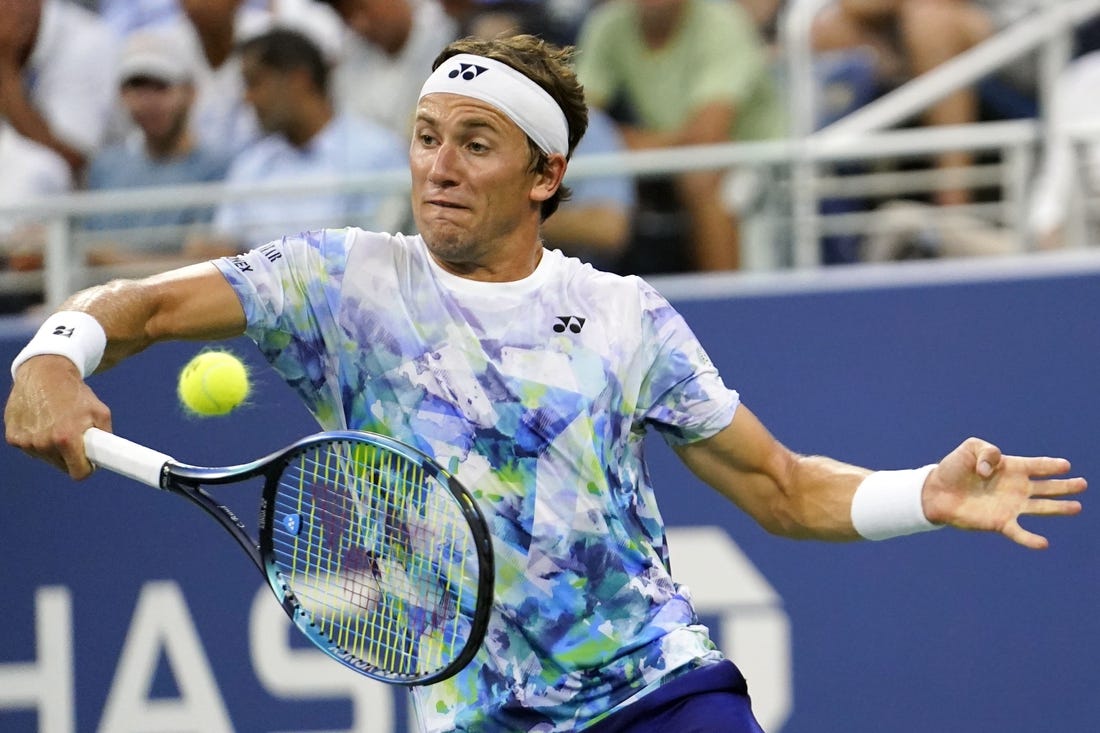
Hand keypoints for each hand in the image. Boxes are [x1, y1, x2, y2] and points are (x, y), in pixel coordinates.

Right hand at [5, 355, 111, 478]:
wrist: (45, 372)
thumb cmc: (75, 393)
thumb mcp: (100, 412)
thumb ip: (106, 438)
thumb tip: (108, 457)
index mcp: (66, 438)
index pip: (79, 473)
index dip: (86, 468)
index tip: (89, 462)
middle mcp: (43, 443)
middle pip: (62, 466)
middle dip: (70, 455)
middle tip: (74, 435)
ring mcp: (25, 441)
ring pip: (46, 458)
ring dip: (53, 447)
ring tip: (57, 423)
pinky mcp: (13, 437)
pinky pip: (30, 448)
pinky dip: (37, 440)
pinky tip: (41, 422)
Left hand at [922, 438, 1085, 548]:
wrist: (935, 491)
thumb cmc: (953, 468)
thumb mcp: (971, 448)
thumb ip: (987, 452)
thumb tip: (992, 471)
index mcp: (1011, 467)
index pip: (1036, 466)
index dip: (1051, 465)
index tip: (1065, 465)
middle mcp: (1015, 487)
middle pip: (1046, 487)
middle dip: (1064, 485)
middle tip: (1083, 484)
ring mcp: (1010, 506)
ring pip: (1040, 507)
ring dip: (1059, 508)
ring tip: (1077, 507)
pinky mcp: (1000, 522)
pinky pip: (1019, 533)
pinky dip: (1031, 540)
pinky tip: (1044, 543)